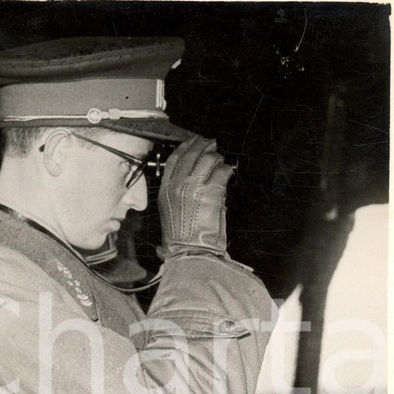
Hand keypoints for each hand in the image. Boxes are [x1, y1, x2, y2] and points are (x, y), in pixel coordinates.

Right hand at [157, 136, 234, 259]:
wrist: (190, 252)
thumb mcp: (169, 213)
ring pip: (208, 159)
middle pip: (191, 154)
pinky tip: (228, 171)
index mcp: (165, 190)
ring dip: (217, 158)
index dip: (185, 147)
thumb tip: (191, 180)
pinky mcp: (212, 192)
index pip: (174, 159)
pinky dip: (227, 170)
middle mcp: (177, 185)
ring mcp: (194, 187)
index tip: (192, 141)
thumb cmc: (181, 239)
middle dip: (203, 146)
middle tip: (211, 144)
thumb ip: (177, 194)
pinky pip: (222, 172)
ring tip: (221, 161)